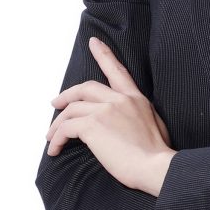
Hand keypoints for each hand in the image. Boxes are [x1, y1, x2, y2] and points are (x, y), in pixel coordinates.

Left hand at [45, 37, 174, 192]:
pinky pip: (66, 127)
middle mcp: (120, 99)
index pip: (117, 71)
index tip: (94, 42)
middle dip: (67, 95)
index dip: (104, 54)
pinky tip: (55, 149)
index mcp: (135, 98)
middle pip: (85, 88)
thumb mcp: (154, 123)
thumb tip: (124, 119)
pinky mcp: (93, 125)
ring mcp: (106, 110)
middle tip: (56, 103)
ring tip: (51, 137)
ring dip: (57, 124)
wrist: (157, 167)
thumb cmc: (157, 153)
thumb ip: (137, 114)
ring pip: (71, 109)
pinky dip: (57, 138)